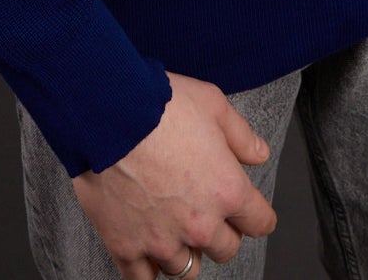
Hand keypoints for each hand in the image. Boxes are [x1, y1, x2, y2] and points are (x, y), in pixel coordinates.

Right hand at [71, 69, 276, 278]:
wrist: (108, 114)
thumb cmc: (160, 105)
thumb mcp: (213, 104)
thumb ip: (241, 135)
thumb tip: (259, 154)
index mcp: (226, 190)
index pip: (259, 222)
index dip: (257, 215)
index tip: (252, 214)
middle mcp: (199, 224)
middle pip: (226, 249)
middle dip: (221, 232)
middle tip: (207, 212)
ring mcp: (162, 240)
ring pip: (187, 269)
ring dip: (185, 251)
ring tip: (176, 230)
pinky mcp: (126, 246)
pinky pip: (143, 279)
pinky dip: (148, 268)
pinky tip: (148, 252)